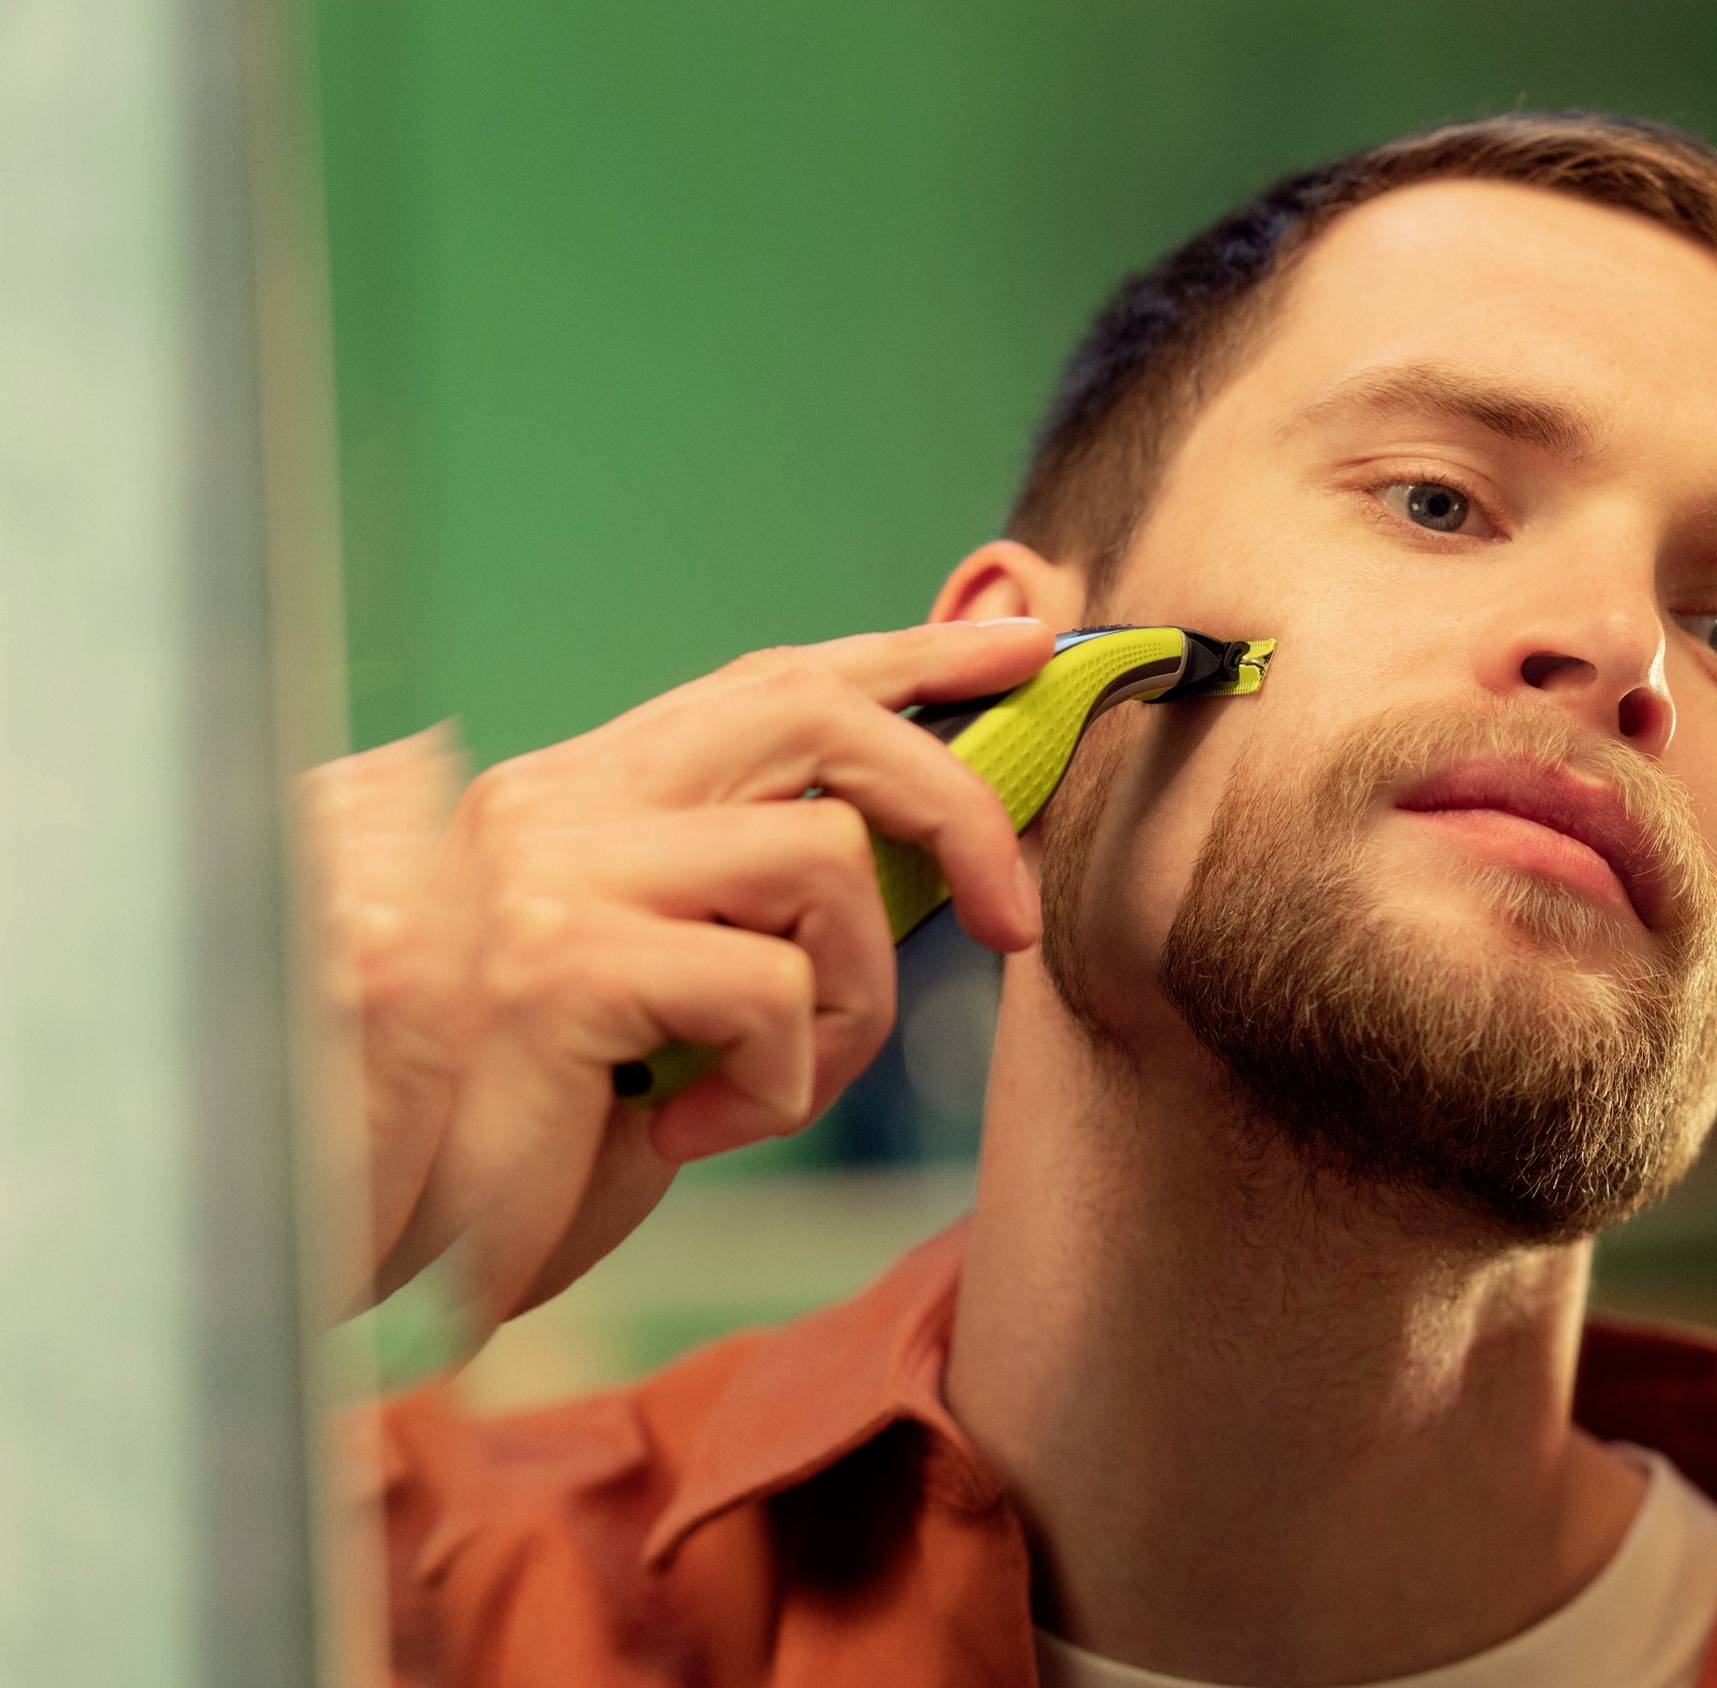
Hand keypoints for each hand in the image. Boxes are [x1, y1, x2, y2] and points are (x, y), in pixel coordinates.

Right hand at [299, 619, 1053, 1335]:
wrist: (372, 1245)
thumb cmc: (524, 1141)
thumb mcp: (665, 1003)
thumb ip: (753, 912)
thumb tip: (934, 867)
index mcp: (579, 797)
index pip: (768, 682)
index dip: (908, 656)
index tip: (1022, 644)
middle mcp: (551, 800)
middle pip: (818, 719)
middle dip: (953, 804)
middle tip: (1012, 920)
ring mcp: (546, 869)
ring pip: (825, 859)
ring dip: (848, 1002)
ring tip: (765, 1088)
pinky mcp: (559, 960)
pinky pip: (773, 987)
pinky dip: (777, 1083)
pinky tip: (687, 1131)